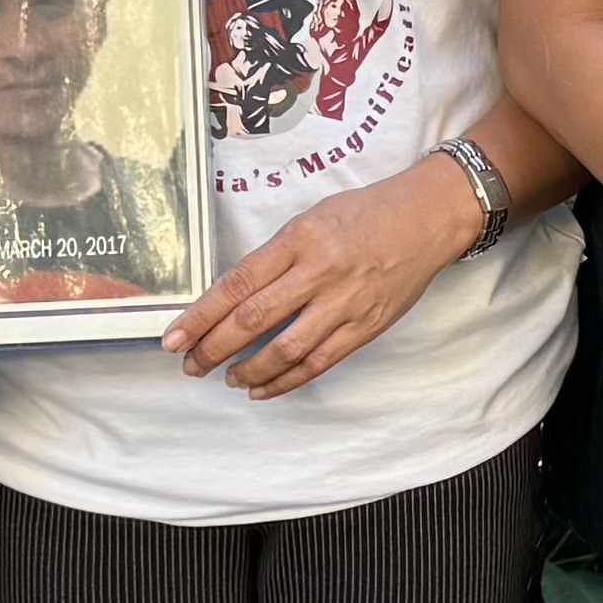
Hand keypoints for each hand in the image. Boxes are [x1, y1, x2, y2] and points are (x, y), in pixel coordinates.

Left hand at [161, 161, 475, 399]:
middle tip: (191, 364)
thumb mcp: (310, 220)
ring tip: (228, 378)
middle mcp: (319, 272)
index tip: (175, 337)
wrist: (426, 219)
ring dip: (249, 370)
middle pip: (253, 320)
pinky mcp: (365, 327)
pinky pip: (319, 363)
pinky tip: (263, 388)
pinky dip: (286, 381)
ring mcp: (344, 303)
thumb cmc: (364, 214)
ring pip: (285, 349)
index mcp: (298, 240)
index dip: (201, 316)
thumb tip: (233, 298)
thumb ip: (275, 257)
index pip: (237, 285)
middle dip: (214, 348)